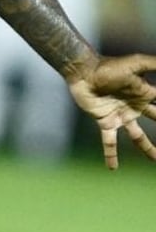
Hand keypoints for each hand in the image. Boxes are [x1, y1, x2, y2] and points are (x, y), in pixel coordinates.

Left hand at [65, 52, 155, 168]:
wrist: (83, 71)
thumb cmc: (109, 66)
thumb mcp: (136, 63)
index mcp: (145, 94)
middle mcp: (135, 107)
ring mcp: (121, 115)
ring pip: (138, 137)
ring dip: (147, 148)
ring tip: (155, 160)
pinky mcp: (105, 122)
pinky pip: (109, 142)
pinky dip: (111, 154)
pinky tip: (112, 168)